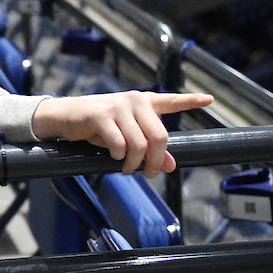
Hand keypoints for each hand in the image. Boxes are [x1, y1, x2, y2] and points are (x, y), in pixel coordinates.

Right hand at [30, 91, 212, 177]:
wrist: (64, 118)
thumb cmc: (96, 127)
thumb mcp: (125, 137)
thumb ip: (149, 148)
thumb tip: (171, 165)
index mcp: (143, 103)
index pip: (170, 101)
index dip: (190, 101)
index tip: (208, 99)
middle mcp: (134, 100)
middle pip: (159, 136)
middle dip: (154, 161)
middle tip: (149, 173)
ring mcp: (118, 106)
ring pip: (139, 144)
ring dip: (134, 163)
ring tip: (127, 168)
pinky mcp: (101, 114)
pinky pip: (119, 143)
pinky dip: (117, 156)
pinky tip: (113, 157)